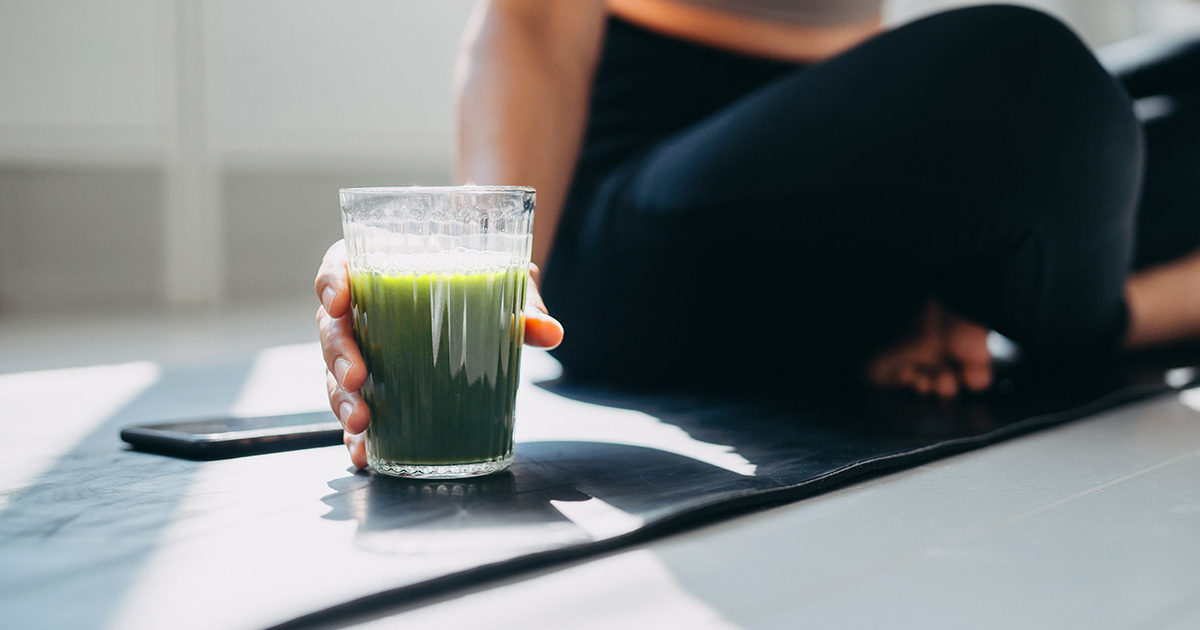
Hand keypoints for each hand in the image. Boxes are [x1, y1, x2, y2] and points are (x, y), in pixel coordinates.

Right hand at [315, 240, 563, 468]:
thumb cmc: (478, 283)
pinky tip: (364, 454)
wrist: (480, 304)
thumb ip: (522, 303)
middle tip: (356, 378)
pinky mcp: (373, 388)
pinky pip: (357, 409)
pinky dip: (357, 435)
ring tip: (361, 424)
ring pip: (335, 374)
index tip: (338, 301)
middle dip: (339, 355)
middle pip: (332, 328)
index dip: (331, 282)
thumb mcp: (501, 284)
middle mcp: (361, 310)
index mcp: (377, 268)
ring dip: (341, 401)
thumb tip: (549, 332)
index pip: (338, 266)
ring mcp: (363, 351)